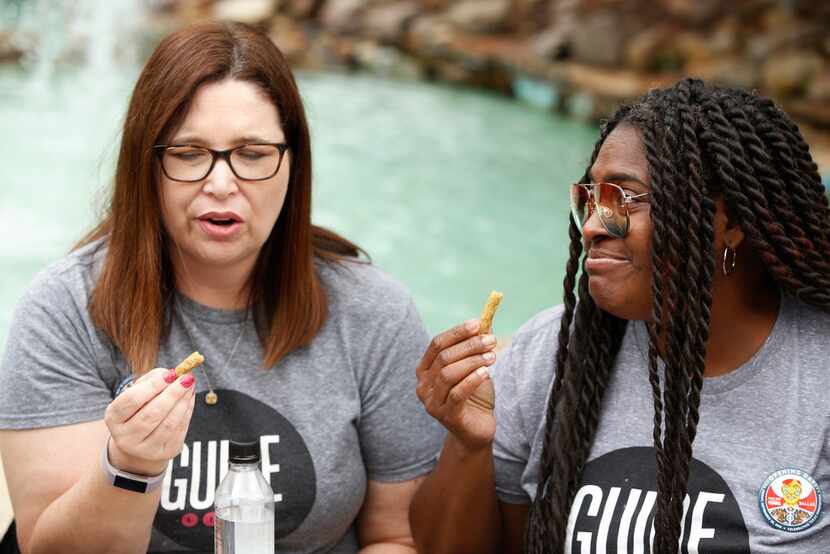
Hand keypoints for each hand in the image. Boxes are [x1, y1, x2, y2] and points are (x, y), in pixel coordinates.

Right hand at [104, 367, 195, 475]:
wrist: (141, 440)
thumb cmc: (140, 408)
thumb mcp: (138, 393)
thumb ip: (152, 380)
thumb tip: (173, 374)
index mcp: (114, 418)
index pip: (132, 400)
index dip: (152, 386)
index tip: (170, 373)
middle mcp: (126, 437)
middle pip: (151, 414)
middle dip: (172, 393)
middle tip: (187, 378)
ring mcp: (145, 449)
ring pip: (168, 424)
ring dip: (183, 402)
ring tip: (190, 385)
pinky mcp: (165, 453)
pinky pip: (179, 430)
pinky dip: (187, 411)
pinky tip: (189, 398)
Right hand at [416, 320, 497, 452]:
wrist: (477, 430)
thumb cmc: (474, 396)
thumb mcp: (475, 367)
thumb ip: (476, 346)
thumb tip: (486, 321)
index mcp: (425, 370)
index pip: (437, 344)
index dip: (457, 332)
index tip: (478, 323)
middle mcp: (423, 385)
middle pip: (444, 357)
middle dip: (469, 346)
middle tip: (491, 340)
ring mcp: (432, 402)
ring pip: (449, 374)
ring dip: (473, 361)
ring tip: (492, 356)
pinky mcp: (445, 415)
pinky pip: (457, 393)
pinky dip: (472, 380)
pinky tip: (486, 372)